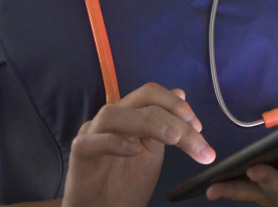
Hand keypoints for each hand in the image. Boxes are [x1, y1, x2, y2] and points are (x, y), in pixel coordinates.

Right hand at [61, 84, 215, 206]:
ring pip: (114, 114)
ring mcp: (92, 134)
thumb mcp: (153, 153)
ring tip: (173, 138)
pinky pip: (91, 141)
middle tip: (196, 134)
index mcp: (129, 115)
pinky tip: (134, 150)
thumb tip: (181, 93)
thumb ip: (166, 125)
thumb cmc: (124, 185)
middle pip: (140, 99)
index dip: (176, 104)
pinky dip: (114, 142)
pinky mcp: (79, 155)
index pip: (152, 95)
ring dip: (148, 122)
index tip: (198, 126)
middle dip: (173, 114)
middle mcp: (110, 120)